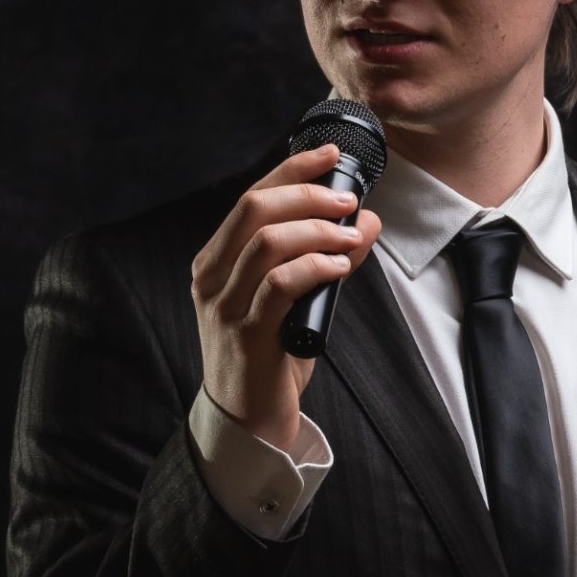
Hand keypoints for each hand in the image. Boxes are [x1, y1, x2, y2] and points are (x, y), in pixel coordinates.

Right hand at [191, 143, 382, 451]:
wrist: (247, 420)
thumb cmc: (269, 356)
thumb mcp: (293, 298)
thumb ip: (322, 258)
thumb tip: (364, 220)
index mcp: (215, 261)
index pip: (250, 197)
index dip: (292, 170)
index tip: (330, 156)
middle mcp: (211, 277)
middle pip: (255, 209)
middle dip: (308, 195)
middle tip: (348, 202)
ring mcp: (224, 305)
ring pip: (267, 242)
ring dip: (317, 230)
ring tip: (349, 236)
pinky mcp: (247, 334)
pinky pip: (279, 285)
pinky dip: (314, 267)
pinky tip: (339, 265)